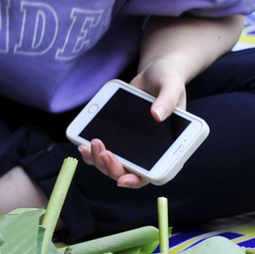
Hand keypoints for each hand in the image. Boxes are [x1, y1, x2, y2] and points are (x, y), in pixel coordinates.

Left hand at [80, 55, 193, 188]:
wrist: (154, 73)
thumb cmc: (168, 80)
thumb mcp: (171, 86)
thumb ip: (168, 100)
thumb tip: (157, 115)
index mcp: (169, 145)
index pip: (154, 173)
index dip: (137, 180)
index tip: (123, 179)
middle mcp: (150, 151)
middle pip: (128, 173)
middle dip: (112, 167)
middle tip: (103, 151)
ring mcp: (133, 146)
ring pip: (113, 166)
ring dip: (100, 161)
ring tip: (92, 144)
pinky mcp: (119, 138)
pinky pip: (104, 153)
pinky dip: (92, 153)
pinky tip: (83, 144)